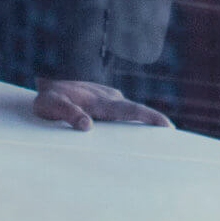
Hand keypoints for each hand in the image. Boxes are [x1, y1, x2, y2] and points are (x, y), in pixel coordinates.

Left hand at [32, 79, 171, 130]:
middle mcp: (109, 98)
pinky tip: (138, 134)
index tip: (167, 126)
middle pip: (137, 111)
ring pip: (131, 112)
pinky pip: (124, 112)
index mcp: (99, 101)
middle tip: (174, 138)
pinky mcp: (106, 102)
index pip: (130, 110)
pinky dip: (134, 120)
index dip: (149, 118)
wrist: (45, 81)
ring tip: (162, 140)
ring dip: (145, 123)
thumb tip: (87, 126)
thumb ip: (67, 113)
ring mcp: (109, 98)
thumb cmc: (47, 96)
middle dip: (156, 122)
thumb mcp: (50, 105)